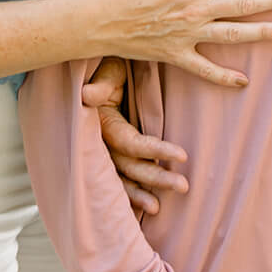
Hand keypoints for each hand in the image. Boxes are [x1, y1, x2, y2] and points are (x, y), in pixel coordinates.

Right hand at [82, 58, 187, 214]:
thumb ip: (102, 84)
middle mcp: (99, 141)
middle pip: (128, 165)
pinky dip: (128, 194)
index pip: (130, 142)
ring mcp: (102, 151)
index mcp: (101, 122)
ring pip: (122, 177)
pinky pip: (117, 179)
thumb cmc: (110, 63)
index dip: (155, 149)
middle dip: (155, 177)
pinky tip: (144, 208)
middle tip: (184, 186)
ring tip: (158, 209)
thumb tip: (87, 96)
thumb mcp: (108, 68)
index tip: (184, 155)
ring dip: (141, 193)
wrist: (102, 65)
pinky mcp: (108, 154)